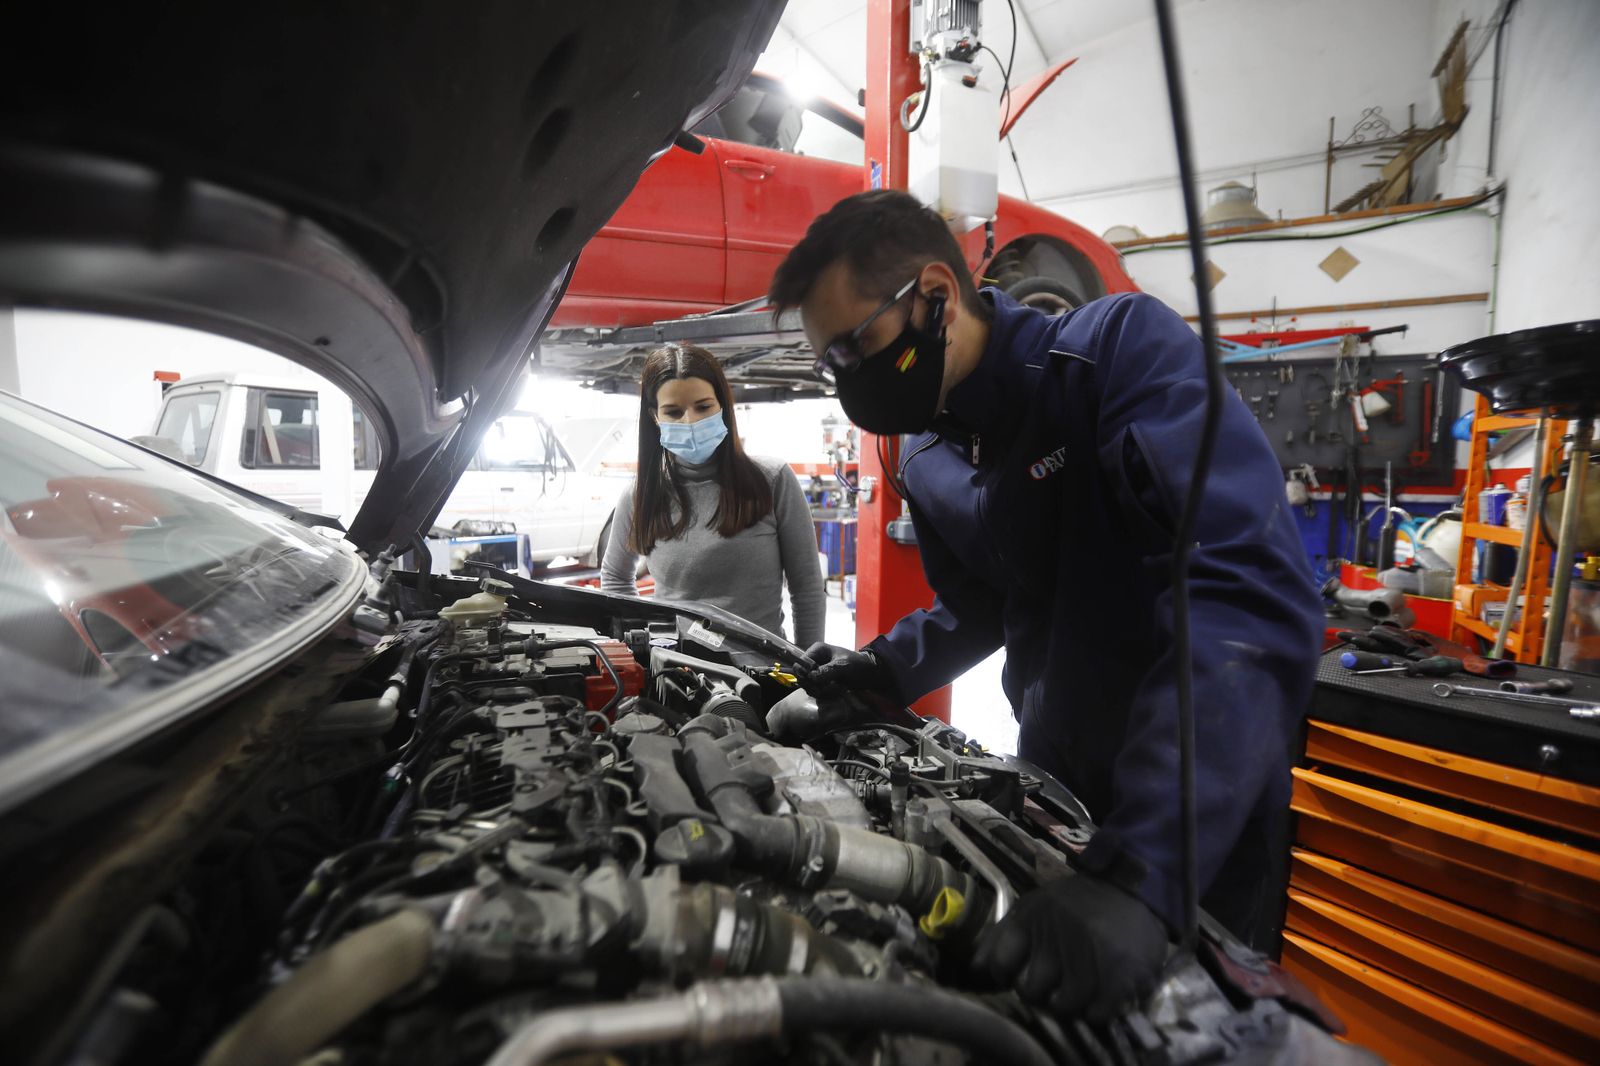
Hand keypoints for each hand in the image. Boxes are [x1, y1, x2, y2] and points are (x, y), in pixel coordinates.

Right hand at [802, 642, 892, 697]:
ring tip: (836, 689)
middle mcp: (815, 660)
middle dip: (814, 685)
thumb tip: (812, 676)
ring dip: (821, 691)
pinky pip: (817, 690)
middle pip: (802, 676)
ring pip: (809, 685)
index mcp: (817, 651)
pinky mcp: (823, 681)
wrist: (870, 674)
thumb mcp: (843, 666)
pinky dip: (825, 693)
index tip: (814, 683)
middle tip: (825, 689)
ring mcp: (818, 672)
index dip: (804, 674)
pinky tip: (837, 691)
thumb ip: (827, 670)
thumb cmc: (858, 664)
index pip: (800, 663)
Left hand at [972, 873, 1167, 1021]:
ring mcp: (1088, 955)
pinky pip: (1096, 1014)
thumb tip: (976, 968)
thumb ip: (1002, 935)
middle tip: (1052, 986)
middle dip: (1038, 994)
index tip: (1017, 974)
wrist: (1133, 888)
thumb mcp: (1035, 906)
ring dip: (1068, 1007)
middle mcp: (1055, 934)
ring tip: (1076, 994)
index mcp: (1031, 917)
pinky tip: (1100, 996)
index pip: (999, 962)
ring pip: (1063, 1007)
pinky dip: (1096, 1012)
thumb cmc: (1078, 902)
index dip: (1006, 975)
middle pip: (1030, 990)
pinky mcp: (1119, 973)